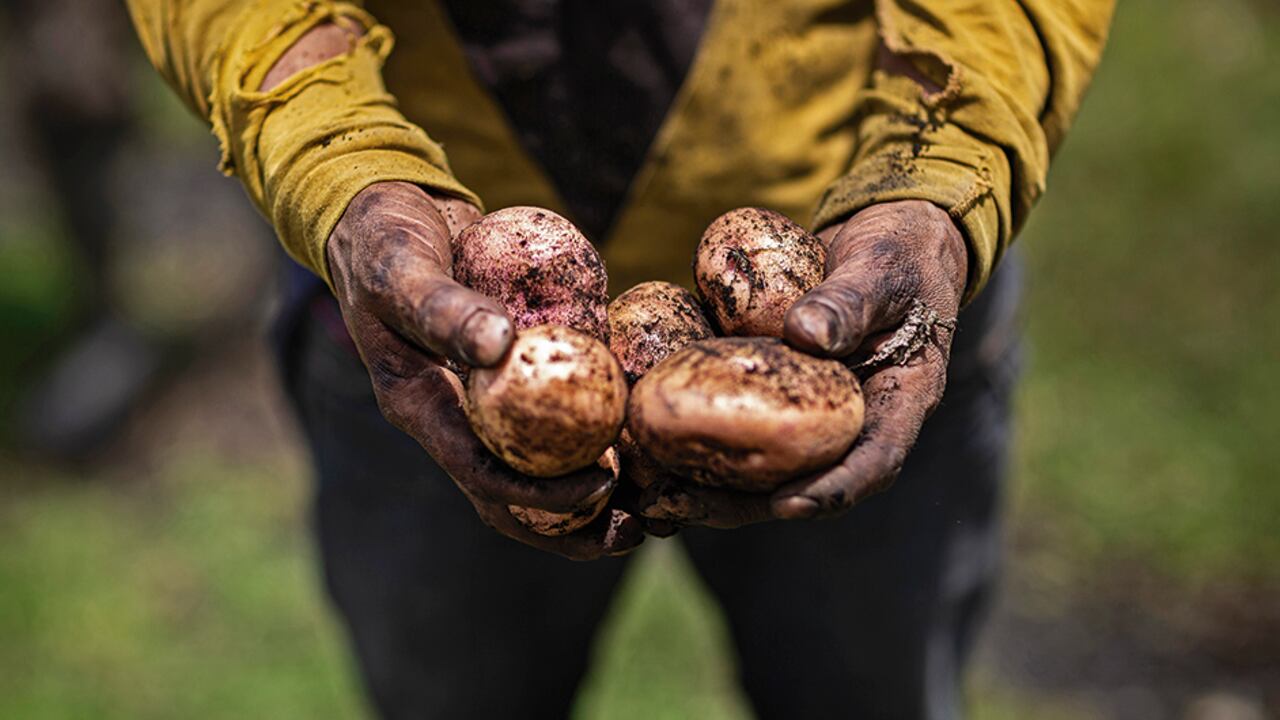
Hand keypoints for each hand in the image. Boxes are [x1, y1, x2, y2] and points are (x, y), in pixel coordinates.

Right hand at [327, 181, 644, 558]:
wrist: (385, 211)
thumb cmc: (382, 238)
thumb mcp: (400, 268)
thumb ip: (441, 306)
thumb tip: (499, 344)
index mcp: (421, 408)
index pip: (482, 475)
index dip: (541, 494)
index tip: (603, 486)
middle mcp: (454, 418)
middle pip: (515, 498)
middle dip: (575, 528)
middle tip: (640, 530)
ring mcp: (483, 402)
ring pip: (540, 468)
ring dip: (595, 499)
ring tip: (655, 506)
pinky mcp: (512, 377)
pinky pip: (556, 418)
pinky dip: (598, 434)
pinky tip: (647, 433)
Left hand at [636, 200, 965, 525]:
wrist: (882, 237)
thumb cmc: (899, 253)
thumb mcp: (884, 271)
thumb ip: (851, 301)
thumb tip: (804, 334)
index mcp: (897, 403)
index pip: (874, 461)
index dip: (833, 489)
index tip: (788, 505)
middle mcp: (849, 421)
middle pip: (799, 479)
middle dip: (739, 504)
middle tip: (680, 507)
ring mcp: (805, 411)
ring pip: (758, 464)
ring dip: (703, 485)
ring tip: (646, 494)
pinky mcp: (769, 392)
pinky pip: (733, 421)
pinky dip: (690, 435)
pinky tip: (640, 441)